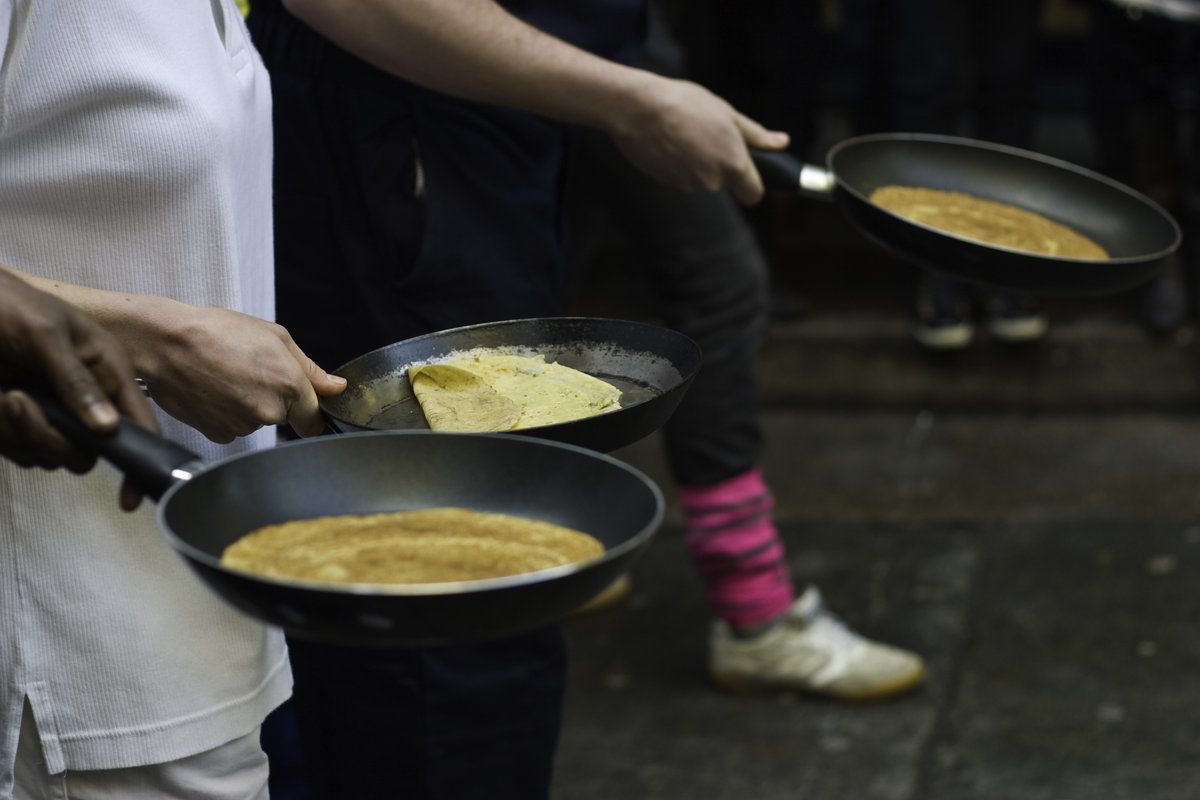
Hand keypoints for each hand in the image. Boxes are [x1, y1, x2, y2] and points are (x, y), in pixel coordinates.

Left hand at [0, 270, 158, 509]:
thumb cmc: (8, 305)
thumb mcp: (45, 333)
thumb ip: (77, 381)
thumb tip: (108, 428)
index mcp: (108, 371)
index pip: (139, 424)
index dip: (140, 459)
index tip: (130, 498)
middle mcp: (87, 399)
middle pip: (89, 452)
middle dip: (52, 438)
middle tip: (19, 404)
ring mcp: (54, 413)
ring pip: (52, 455)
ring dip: (22, 433)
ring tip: (4, 395)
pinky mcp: (22, 422)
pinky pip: (21, 451)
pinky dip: (5, 433)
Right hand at [138, 305, 345, 441]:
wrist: (164, 343)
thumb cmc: (216, 332)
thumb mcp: (274, 337)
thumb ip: (310, 369)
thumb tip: (336, 388)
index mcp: (290, 386)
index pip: (314, 422)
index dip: (307, 412)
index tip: (299, 403)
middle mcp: (269, 411)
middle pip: (282, 419)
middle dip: (272, 401)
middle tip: (248, 373)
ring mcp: (241, 426)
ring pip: (254, 423)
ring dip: (246, 406)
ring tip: (226, 376)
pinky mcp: (216, 434)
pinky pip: (231, 428)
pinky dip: (225, 414)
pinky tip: (213, 390)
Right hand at [609, 76, 789, 205]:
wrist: (639, 109)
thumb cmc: (686, 104)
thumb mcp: (727, 113)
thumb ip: (756, 136)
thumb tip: (781, 143)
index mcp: (733, 164)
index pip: (754, 194)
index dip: (752, 185)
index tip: (747, 174)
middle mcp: (712, 181)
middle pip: (723, 182)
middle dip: (718, 163)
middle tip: (706, 134)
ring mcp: (687, 184)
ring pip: (699, 178)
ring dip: (695, 162)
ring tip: (684, 133)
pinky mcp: (666, 183)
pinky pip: (678, 176)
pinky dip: (676, 163)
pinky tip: (668, 141)